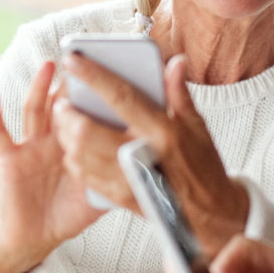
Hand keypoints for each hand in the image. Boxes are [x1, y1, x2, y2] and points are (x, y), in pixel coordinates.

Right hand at [0, 61, 104, 272]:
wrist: (38, 237)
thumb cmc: (71, 212)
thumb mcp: (102, 194)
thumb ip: (122, 176)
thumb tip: (152, 163)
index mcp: (81, 144)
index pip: (90, 112)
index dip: (99, 93)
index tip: (114, 70)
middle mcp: (56, 139)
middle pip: (64, 105)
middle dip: (72, 83)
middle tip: (84, 59)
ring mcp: (33, 146)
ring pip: (36, 111)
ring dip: (39, 88)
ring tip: (49, 66)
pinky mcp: (11, 160)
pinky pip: (0, 135)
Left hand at [54, 52, 248, 253]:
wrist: (209, 212)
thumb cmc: (204, 166)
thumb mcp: (197, 126)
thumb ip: (179, 93)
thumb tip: (175, 63)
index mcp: (163, 132)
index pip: (121, 97)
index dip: (95, 76)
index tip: (74, 60)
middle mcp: (143, 155)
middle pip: (89, 130)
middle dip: (69, 112)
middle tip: (64, 101)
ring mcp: (129, 179)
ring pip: (80, 154)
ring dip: (66, 135)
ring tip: (65, 121)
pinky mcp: (120, 197)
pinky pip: (85, 176)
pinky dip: (74, 158)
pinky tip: (75, 148)